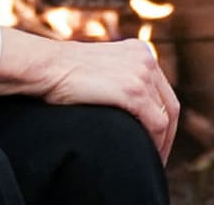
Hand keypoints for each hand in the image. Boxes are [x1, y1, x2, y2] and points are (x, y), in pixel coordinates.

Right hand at [0, 29, 180, 159]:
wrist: (44, 67)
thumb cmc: (60, 73)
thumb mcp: (98, 69)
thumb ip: (117, 79)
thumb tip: (124, 105)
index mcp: (140, 51)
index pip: (162, 91)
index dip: (163, 118)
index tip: (156, 139)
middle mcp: (146, 59)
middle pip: (170, 104)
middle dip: (168, 134)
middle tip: (159, 156)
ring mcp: (142, 74)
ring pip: (166, 117)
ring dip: (163, 143)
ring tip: (153, 161)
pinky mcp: (133, 90)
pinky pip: (156, 123)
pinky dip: (156, 143)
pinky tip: (148, 155)